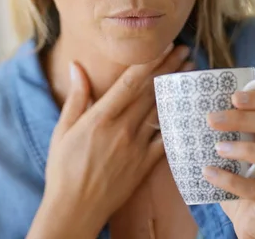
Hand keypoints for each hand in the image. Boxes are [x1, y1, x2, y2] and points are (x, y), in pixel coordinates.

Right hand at [28, 43, 191, 238]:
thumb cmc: (63, 168)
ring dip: (178, 89)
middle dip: (170, 68)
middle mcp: (122, 128)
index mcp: (101, 117)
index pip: (131, 81)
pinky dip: (179, 123)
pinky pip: (167, 139)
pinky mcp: (145, 164)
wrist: (75, 208)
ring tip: (191, 72)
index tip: (163, 45)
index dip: (150, 61)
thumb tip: (76, 66)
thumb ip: (76, 97)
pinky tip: (189, 110)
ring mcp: (137, 147)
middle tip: (185, 50)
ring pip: (162, 111)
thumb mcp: (63, 129)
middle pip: (151, 91)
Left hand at [203, 91, 254, 238]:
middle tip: (213, 119)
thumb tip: (177, 117)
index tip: (233, 96)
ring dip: (246, 149)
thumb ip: (215, 137)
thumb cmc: (239, 183)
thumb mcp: (228, 156)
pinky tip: (209, 174)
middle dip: (244, 118)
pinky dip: (232, 181)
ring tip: (218, 147)